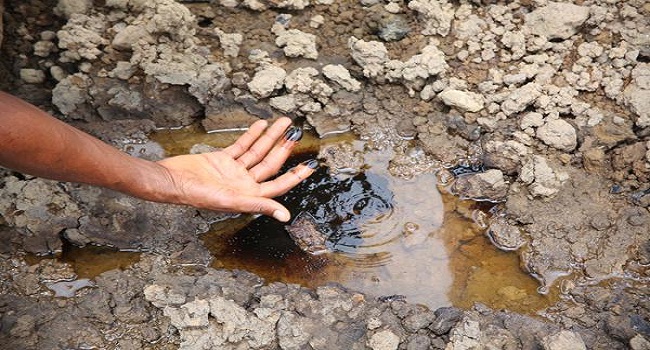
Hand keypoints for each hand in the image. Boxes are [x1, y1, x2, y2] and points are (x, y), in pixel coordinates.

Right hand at [155, 117, 315, 221]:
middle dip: (283, 148)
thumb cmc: (196, 195)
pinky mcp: (222, 160)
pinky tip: (261, 125)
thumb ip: (260, 205)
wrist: (171, 180)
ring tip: (283, 123)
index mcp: (249, 196)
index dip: (296, 175)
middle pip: (270, 164)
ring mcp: (234, 171)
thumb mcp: (231, 201)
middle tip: (296, 132)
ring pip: (257, 152)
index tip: (311, 165)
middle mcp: (244, 184)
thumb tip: (285, 216)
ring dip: (270, 137)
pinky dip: (251, 136)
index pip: (279, 185)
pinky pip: (241, 146)